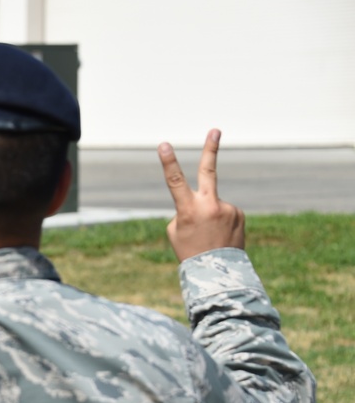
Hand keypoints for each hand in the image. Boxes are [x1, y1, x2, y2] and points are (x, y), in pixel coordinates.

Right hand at [158, 129, 244, 261]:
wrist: (218, 273)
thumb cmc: (190, 251)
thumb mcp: (176, 231)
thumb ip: (186, 209)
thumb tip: (203, 200)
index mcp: (188, 210)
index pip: (175, 181)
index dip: (168, 162)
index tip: (164, 145)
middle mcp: (210, 206)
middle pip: (209, 171)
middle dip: (211, 149)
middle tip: (215, 130)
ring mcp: (227, 208)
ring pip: (214, 204)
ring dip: (211, 216)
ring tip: (210, 236)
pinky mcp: (239, 213)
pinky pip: (226, 212)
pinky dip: (221, 221)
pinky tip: (220, 236)